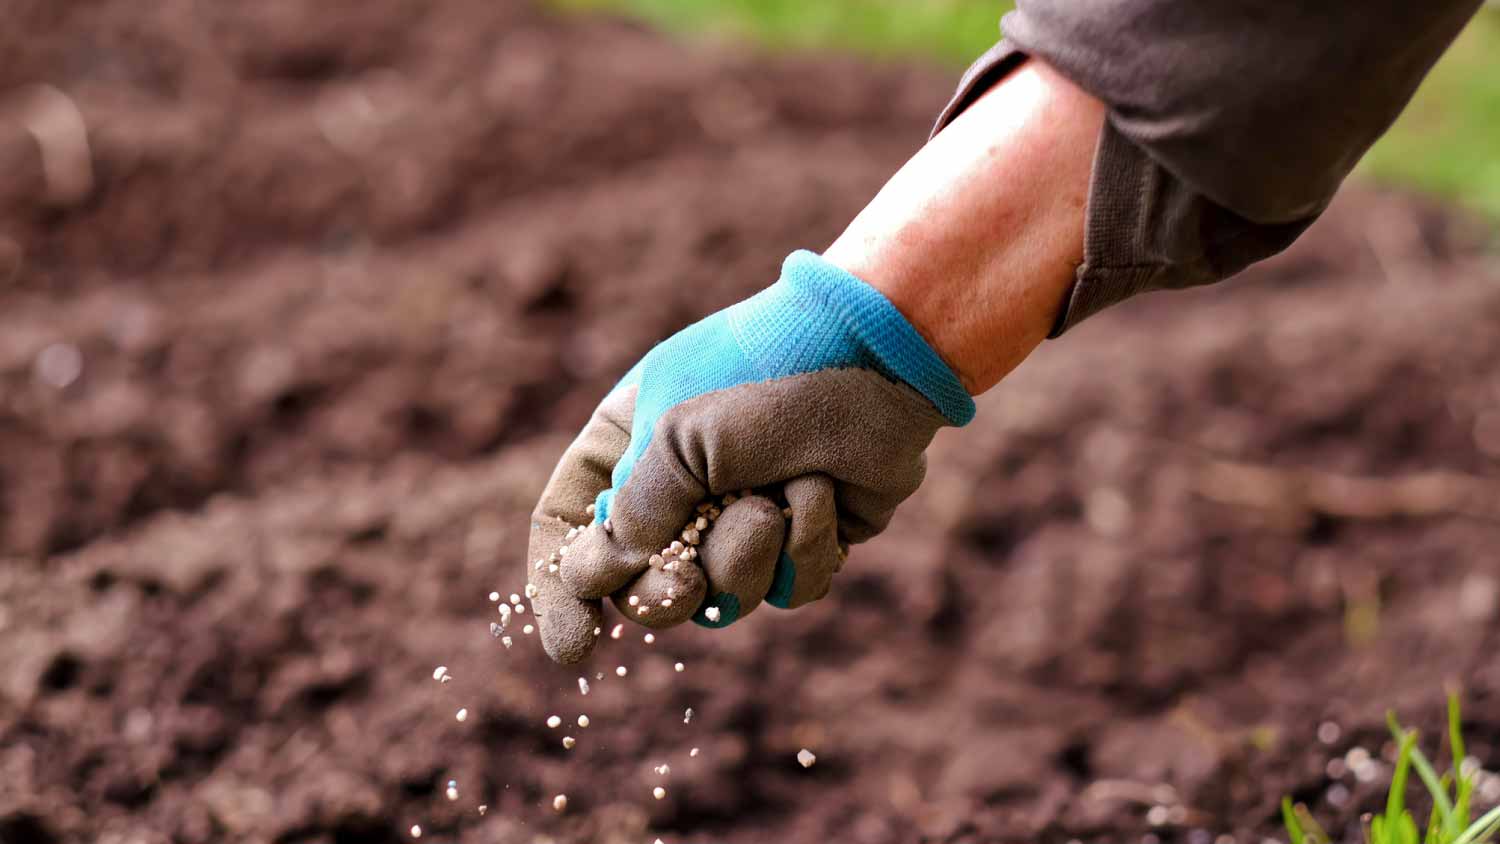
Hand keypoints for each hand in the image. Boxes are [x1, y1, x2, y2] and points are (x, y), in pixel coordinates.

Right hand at [527, 251, 973, 663]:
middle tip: (683, 585)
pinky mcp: (805, 540)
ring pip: (720, 598)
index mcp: (627, 446)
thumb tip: (610, 576)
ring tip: (771, 500)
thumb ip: (635, 510)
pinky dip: (805, 547)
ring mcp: (743, 518)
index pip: (567, 528)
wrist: (879, 356)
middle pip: (641, 587)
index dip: (562, 591)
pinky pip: (788, 590)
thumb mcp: (677, 433)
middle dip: (664, 594)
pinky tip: (823, 493)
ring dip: (745, 556)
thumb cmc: (767, 373)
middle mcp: (679, 488)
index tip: (576, 646)